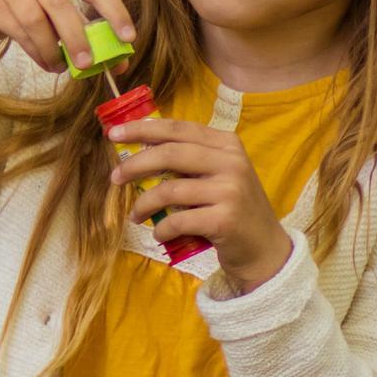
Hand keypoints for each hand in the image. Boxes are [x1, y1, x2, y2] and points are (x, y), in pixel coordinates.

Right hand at [0, 0, 130, 76]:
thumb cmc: (31, 6)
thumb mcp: (60, 10)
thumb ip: (87, 30)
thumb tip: (119, 64)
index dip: (113, 11)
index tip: (127, 38)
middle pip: (59, 2)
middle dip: (76, 36)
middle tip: (87, 64)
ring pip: (35, 19)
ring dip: (51, 49)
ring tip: (61, 68)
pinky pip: (18, 32)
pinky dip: (36, 52)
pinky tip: (47, 64)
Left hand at [111, 117, 293, 290]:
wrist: (264, 248)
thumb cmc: (231, 208)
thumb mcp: (218, 175)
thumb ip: (188, 159)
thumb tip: (137, 151)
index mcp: (227, 144)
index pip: (178, 128)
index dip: (142, 128)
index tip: (113, 134)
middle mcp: (232, 162)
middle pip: (169, 154)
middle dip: (135, 165)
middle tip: (115, 177)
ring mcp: (231, 190)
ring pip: (169, 189)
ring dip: (143, 204)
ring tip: (135, 215)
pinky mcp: (225, 219)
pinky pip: (177, 220)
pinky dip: (161, 229)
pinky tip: (159, 233)